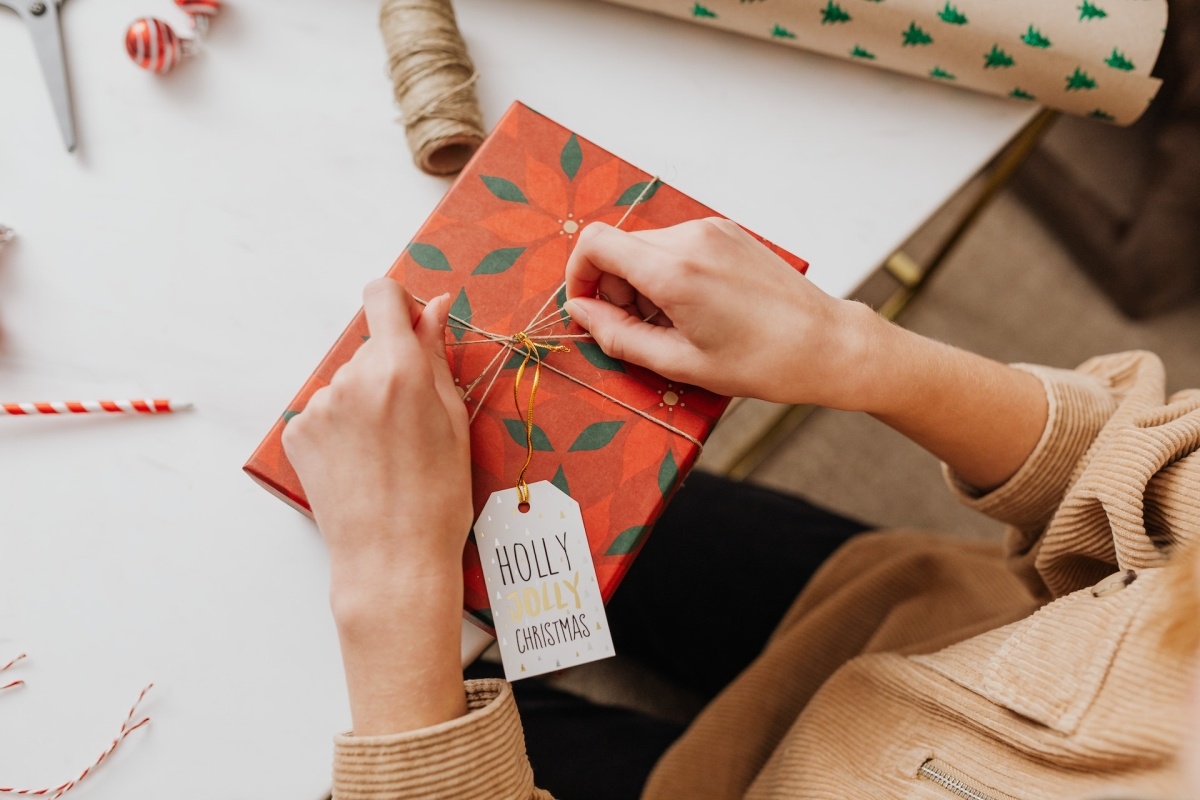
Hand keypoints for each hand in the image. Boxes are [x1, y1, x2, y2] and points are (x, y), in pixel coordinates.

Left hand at [282, 278, 470, 733]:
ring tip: (386, 452)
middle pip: (369, 347)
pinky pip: (324, 412)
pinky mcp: (296, 434)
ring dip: (364, 401)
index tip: (411, 328)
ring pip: (347, 382)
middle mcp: (350, 378)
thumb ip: (437, 355)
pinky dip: (341, 428)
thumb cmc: (438, 496)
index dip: (399, 304)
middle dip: (390, 369)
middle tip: (412, 421)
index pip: (381, 295)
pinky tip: (361, 463)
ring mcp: (318, 407)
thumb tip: (434, 307)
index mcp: (398, 368)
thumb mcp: (454, 420)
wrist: (392, 559)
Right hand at [562, 218, 874, 408]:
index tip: (588, 309)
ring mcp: (713, 230)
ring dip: (642, 283)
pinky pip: (677, 247)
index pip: (595, 243)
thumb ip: (619, 336)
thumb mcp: (680, 363)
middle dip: (614, 288)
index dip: (578, 275)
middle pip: (620, 247)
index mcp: (675, 270)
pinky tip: (694, 311)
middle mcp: (692, 238)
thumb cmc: (764, 362)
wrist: (828, 345)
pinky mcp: (728, 233)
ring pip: (647, 247)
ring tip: (672, 326)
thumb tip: (581, 313)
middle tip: (637, 331)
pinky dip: (669, 275)